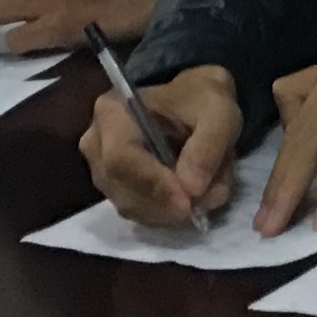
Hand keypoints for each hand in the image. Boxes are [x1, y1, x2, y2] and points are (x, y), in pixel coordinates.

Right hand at [83, 65, 241, 226]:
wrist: (196, 103)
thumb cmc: (203, 101)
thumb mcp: (219, 114)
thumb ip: (208, 147)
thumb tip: (191, 188)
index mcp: (113, 112)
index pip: (120, 157)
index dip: (152, 184)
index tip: (187, 202)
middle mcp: (97, 142)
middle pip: (122, 187)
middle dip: (164, 203)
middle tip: (201, 205)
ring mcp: (101, 168)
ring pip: (129, 205)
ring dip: (167, 212)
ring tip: (201, 196)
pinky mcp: (114, 188)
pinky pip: (134, 212)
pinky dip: (164, 215)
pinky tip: (186, 203)